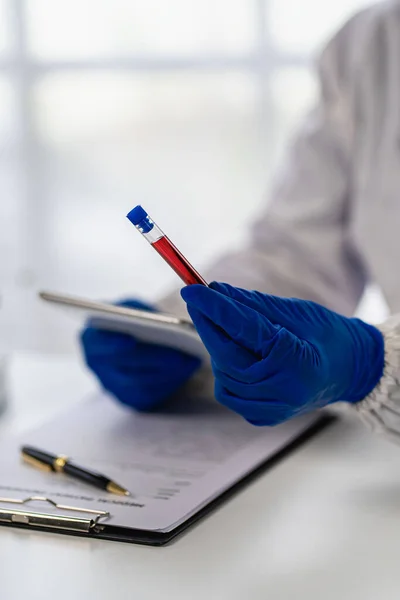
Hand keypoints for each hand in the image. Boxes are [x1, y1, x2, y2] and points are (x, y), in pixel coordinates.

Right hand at [80, 299, 200, 410]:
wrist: (137, 339)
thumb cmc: (134, 318)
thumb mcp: (133, 306)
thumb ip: (138, 309)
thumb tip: (159, 319)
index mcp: (91, 338)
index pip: (97, 344)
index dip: (111, 343)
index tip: (130, 339)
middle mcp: (97, 365)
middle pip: (124, 366)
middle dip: (153, 360)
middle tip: (179, 355)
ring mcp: (112, 385)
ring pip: (140, 383)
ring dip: (167, 373)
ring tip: (191, 361)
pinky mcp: (130, 398)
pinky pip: (150, 394)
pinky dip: (170, 382)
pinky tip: (188, 370)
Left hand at [181, 282, 383, 425]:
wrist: (350, 371)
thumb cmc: (329, 336)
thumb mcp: (295, 311)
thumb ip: (253, 304)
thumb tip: (215, 290)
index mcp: (295, 362)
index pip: (243, 329)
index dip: (214, 307)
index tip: (191, 289)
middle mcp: (281, 392)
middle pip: (226, 356)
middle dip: (208, 325)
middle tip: (196, 299)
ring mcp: (272, 409)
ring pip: (223, 374)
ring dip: (218, 347)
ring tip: (226, 325)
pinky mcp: (263, 417)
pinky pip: (230, 391)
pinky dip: (227, 369)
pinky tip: (239, 353)